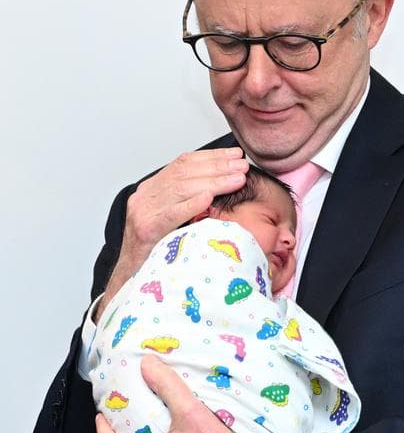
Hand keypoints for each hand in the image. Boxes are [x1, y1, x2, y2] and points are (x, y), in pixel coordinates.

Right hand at [97, 149, 247, 317]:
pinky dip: (191, 204)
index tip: (236, 155)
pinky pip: (170, 214)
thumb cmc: (158, 248)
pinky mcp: (144, 230)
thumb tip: (226, 182)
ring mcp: (142, 212)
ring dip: (214, 182)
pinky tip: (210, 198)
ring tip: (237, 179)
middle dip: (218, 167)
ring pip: (181, 189)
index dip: (212, 157)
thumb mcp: (175, 217)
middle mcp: (145, 196)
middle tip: (243, 165)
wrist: (132, 276)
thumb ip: (191, 199)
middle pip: (185, 173)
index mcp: (152, 189)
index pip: (183, 163)